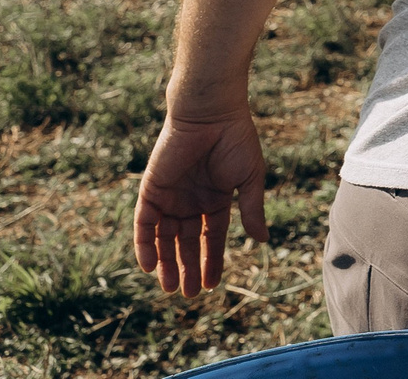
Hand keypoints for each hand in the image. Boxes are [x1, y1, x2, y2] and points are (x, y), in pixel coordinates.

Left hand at [134, 109, 269, 294]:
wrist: (210, 114)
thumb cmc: (235, 140)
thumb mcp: (248, 180)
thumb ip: (251, 211)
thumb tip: (263, 241)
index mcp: (215, 200)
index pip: (211, 238)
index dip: (211, 261)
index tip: (211, 285)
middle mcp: (190, 202)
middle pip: (186, 243)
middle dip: (187, 268)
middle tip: (188, 294)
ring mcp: (169, 197)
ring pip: (163, 238)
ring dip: (165, 262)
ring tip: (171, 287)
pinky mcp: (151, 190)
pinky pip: (144, 223)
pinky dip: (145, 244)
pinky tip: (150, 265)